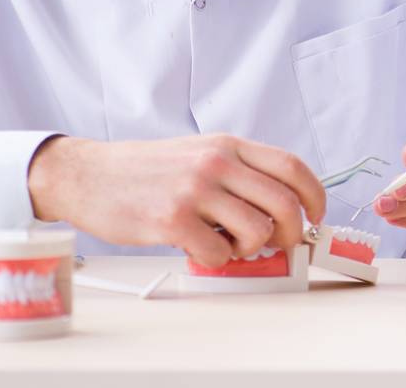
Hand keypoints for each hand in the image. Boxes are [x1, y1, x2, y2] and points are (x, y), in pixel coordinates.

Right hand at [27, 133, 326, 267]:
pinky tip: (200, 248)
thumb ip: (239, 171)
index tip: (315, 215)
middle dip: (290, 232)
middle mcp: (216, 163)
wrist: (90, 175)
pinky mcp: (172, 220)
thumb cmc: (146, 169)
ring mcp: (195, 191)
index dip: (314, 196)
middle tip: (277, 243)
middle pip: (283, 203)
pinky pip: (219, 254)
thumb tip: (281, 206)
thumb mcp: (200, 152)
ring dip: (251, 248)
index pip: (292, 167)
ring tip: (230, 244)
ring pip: (257, 231)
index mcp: (229, 145)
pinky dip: (217, 260)